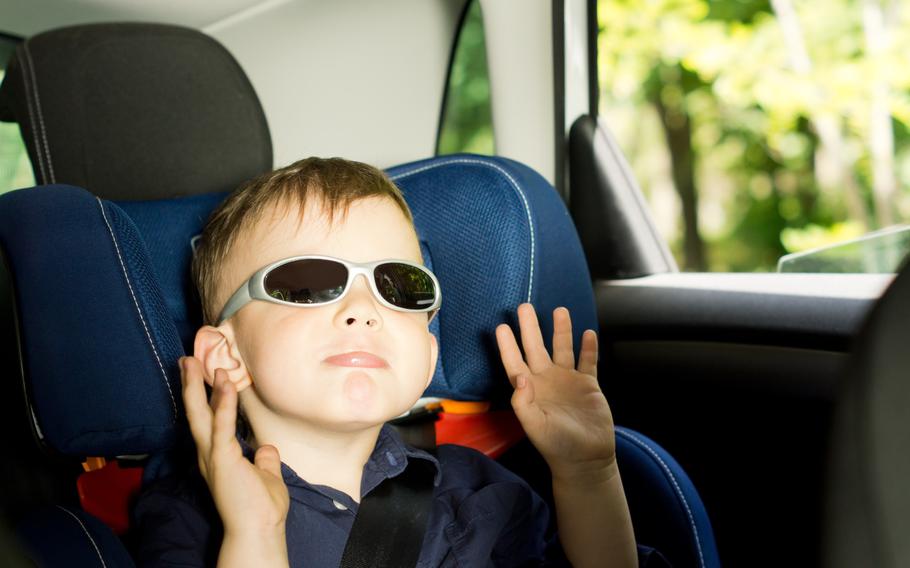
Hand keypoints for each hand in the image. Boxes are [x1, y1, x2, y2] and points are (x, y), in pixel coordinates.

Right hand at [180, 356, 289, 537]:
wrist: (258, 530)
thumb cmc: (261, 509)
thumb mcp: (266, 476)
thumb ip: (264, 460)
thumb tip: (267, 447)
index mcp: (217, 457)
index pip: (207, 421)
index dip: (202, 398)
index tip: (201, 374)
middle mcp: (209, 455)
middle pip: (195, 414)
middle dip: (190, 387)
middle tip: (186, 360)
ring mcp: (213, 457)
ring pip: (201, 416)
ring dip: (198, 388)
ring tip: (195, 363)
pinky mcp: (223, 460)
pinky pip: (223, 425)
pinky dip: (224, 403)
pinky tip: (226, 383)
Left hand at [495, 304, 616, 481]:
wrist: (585, 459)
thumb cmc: (556, 445)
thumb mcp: (534, 426)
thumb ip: (523, 402)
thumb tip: (520, 376)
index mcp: (530, 390)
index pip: (515, 362)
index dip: (508, 345)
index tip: (502, 326)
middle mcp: (547, 381)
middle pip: (536, 348)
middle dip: (530, 328)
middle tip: (524, 307)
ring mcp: (568, 381)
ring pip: (563, 348)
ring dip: (561, 330)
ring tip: (559, 310)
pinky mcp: (588, 385)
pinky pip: (588, 361)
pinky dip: (589, 348)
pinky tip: (588, 333)